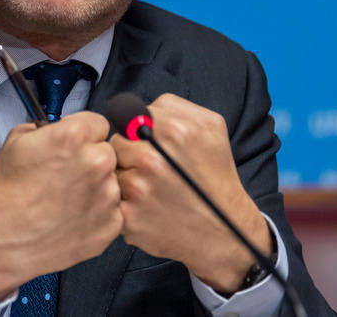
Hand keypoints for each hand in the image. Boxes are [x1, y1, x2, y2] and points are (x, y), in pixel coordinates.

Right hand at [0, 111, 121, 298]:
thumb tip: (53, 129)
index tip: (75, 145)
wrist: (4, 239)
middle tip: (66, 174)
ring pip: (111, 182)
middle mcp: (97, 162)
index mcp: (74, 136)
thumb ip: (43, 129)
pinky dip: (96, 213)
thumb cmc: (7, 194)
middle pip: (106, 152)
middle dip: (90, 160)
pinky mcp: (111, 223)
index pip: (98, 123)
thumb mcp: (15, 141)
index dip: (84, 134)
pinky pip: (112, 210)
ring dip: (95, 187)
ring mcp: (107, 195)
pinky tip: (71, 216)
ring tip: (65, 199)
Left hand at [109, 93, 271, 292]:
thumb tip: (138, 106)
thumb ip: (173, 105)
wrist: (227, 231)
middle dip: (128, 154)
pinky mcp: (129, 218)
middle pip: (115, 144)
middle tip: (152, 170)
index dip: (136, 131)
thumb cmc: (215, 175)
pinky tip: (145, 207)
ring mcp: (139, 189)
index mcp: (172, 130)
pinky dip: (123, 203)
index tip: (150, 145)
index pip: (127, 116)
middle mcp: (152, 158)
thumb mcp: (211, 126)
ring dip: (124, 179)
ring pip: (110, 171)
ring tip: (150, 189)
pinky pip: (110, 199)